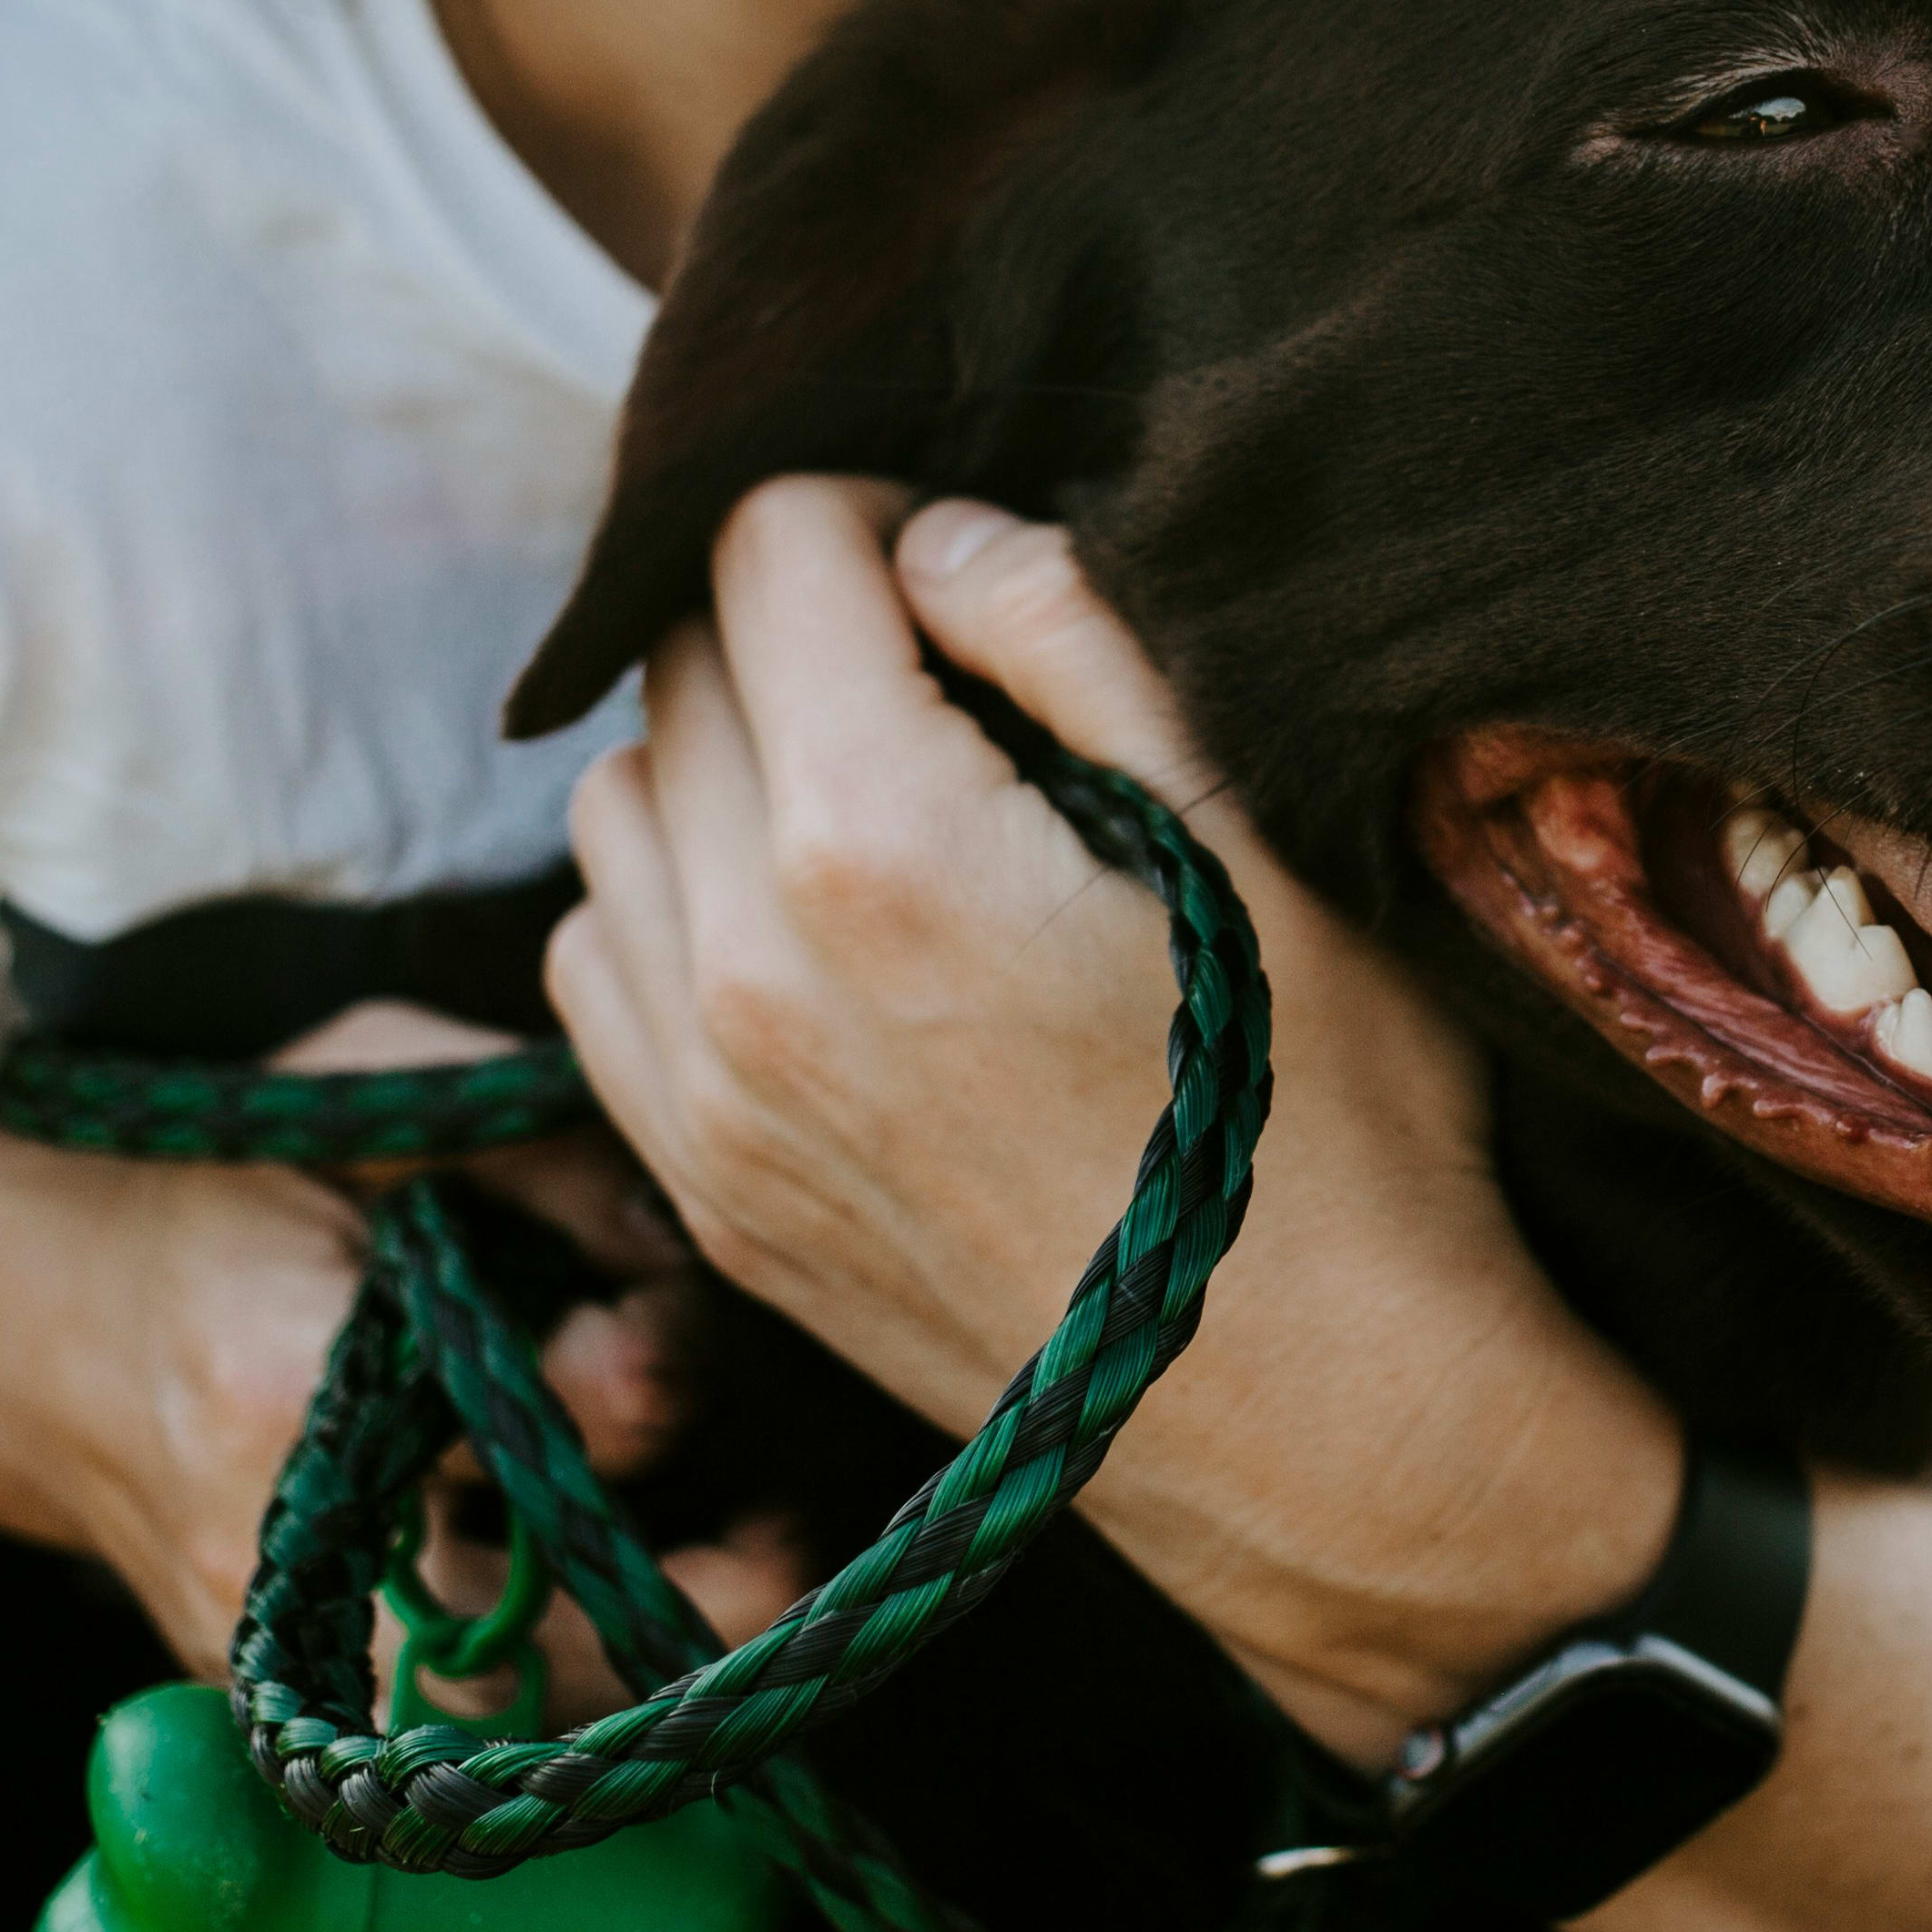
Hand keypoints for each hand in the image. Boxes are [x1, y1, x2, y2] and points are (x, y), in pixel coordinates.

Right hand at [0, 1050, 792, 1712]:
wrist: (47, 1314)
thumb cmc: (239, 1175)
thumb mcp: (376, 1095)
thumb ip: (542, 1154)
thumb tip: (692, 1229)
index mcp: (290, 1381)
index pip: (508, 1417)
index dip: (627, 1370)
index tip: (665, 1321)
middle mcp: (284, 1544)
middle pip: (513, 1632)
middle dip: (669, 1586)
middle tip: (785, 1528)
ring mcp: (281, 1637)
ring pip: (501, 1707)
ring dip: (644, 1653)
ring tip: (765, 1563)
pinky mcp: (296, 1681)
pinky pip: (460, 1712)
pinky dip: (576, 1665)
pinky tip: (675, 1589)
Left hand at [551, 479, 1680, 1761]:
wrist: (1324, 1424)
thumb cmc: (1332, 1114)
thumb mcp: (1255, 831)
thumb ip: (1072, 637)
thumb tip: (937, 537)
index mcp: (881, 842)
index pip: (766, 547)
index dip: (871, 508)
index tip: (962, 564)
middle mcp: (745, 962)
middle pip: (679, 664)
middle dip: (796, 620)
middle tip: (942, 668)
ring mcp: (704, 1097)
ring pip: (612, 807)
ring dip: (722, 755)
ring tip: (880, 791)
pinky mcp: (707, 1194)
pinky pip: (600, 964)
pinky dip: (672, 901)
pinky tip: (812, 926)